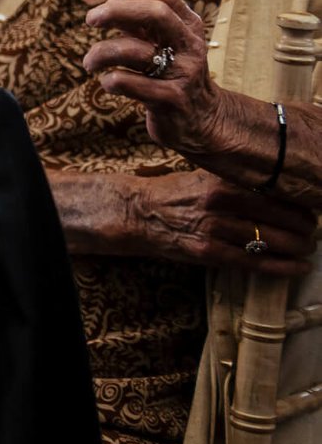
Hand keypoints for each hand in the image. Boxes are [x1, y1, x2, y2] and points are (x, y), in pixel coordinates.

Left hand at [83, 0, 232, 162]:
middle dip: (116, 11)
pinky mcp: (171, 100)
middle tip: (90, 20)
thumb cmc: (172, 74)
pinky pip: (128, 82)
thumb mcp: (165, 44)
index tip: (107, 6)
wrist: (203, 119)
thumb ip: (141, 24)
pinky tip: (109, 83)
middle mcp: (190, 45)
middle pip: (157, 13)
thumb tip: (107, 7)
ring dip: (100, 53)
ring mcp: (184, 72)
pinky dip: (109, 80)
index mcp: (189, 26)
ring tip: (90, 63)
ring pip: (134, 50)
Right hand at [86, 164, 315, 275]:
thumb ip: (241, 182)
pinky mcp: (208, 253)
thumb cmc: (177, 192)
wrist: (139, 212)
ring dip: (298, 248)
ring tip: (307, 249)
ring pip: (272, 241)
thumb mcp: (207, 176)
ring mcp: (214, 230)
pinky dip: (282, 267)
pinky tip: (297, 267)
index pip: (278, 194)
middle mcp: (220, 203)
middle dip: (305, 229)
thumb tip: (283, 190)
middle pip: (281, 218)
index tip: (310, 211)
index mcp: (223, 181)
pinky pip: (255, 262)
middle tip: (312, 232)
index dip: (302, 205)